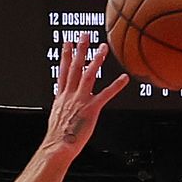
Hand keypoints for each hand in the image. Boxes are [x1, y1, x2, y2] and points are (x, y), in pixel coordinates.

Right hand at [43, 37, 126, 156]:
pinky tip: (124, 78)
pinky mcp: (91, 109)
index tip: (67, 42)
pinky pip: (106, 94)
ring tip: (103, 48)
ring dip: (96, 60)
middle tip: (85, 35)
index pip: (63, 71)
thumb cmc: (58, 138)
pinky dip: (116, 86)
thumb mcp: (57, 118)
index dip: (65, 56)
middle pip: (75, 67)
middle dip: (80, 50)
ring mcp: (80, 100)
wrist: (57, 146)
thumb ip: (63, 108)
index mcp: (62, 97)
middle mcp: (70, 95)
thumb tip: (65, 108)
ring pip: (88, 75)